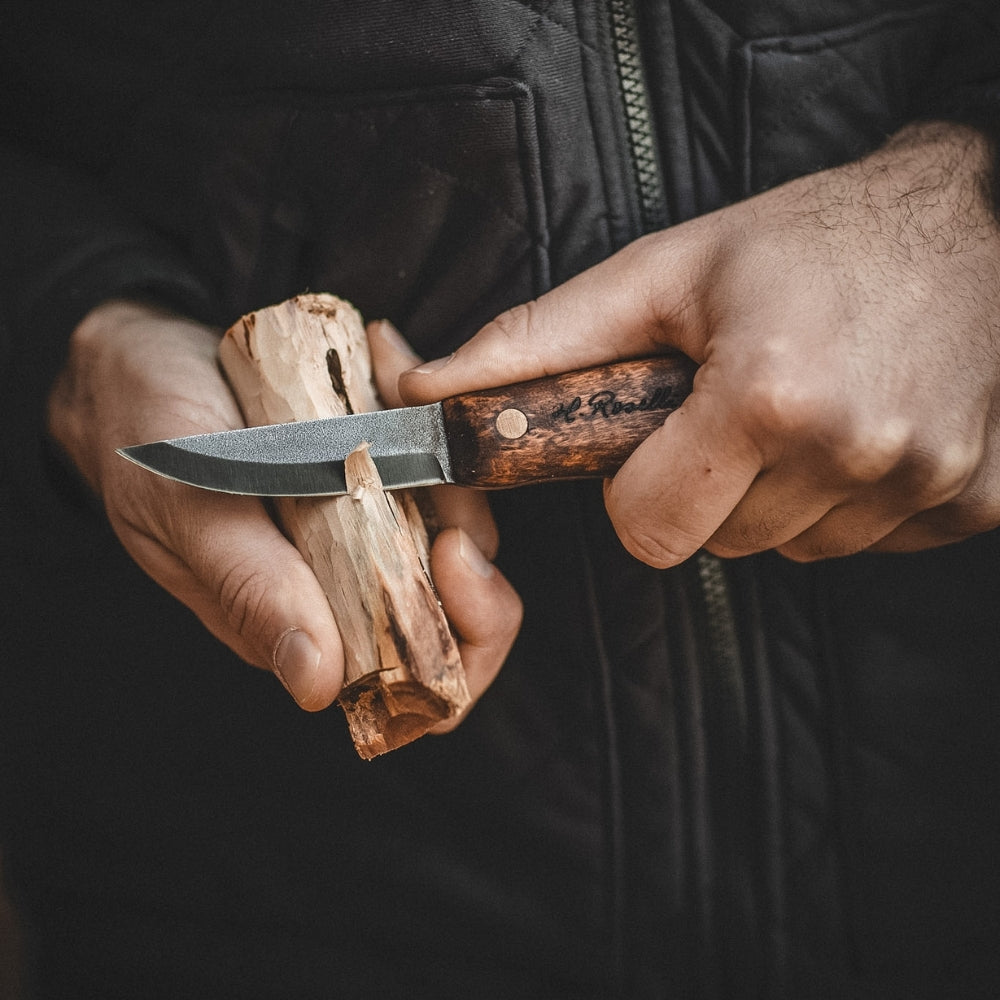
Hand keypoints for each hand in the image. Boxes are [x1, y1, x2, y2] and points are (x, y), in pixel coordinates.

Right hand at [47, 301, 519, 715]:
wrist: (137, 361)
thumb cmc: (146, 440)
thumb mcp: (192, 515)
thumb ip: (253, 594)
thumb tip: (315, 685)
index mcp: (309, 622)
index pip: (423, 674)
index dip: (464, 632)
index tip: (453, 550)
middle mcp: (349, 583)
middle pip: (461, 597)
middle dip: (468, 526)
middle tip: (434, 455)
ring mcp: (367, 523)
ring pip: (458, 516)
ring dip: (445, 450)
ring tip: (387, 379)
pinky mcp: (375, 467)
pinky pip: (433, 452)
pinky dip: (421, 406)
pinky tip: (382, 360)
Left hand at [399, 121, 999, 565]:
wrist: (973, 224)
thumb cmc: (808, 239)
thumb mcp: (666, 274)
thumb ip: (540, 341)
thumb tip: (425, 388)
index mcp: (767, 397)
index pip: (649, 533)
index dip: (637, 494)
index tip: (659, 443)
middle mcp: (854, 452)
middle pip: (720, 545)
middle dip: (708, 493)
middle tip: (737, 412)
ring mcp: (923, 486)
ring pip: (793, 549)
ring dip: (779, 497)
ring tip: (803, 411)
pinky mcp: (975, 506)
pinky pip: (867, 544)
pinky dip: (846, 503)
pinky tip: (862, 428)